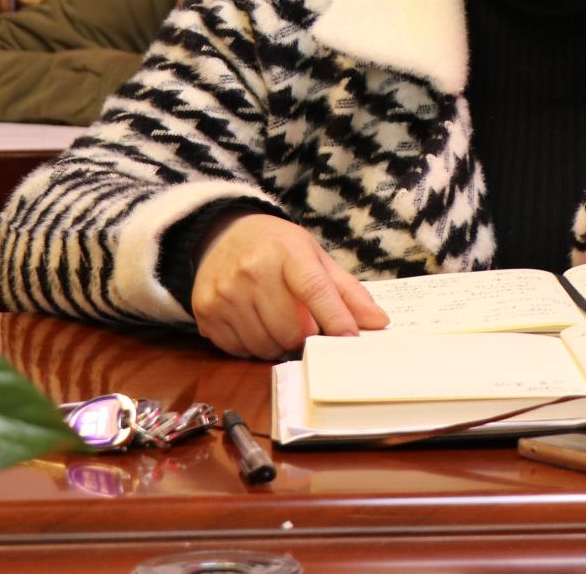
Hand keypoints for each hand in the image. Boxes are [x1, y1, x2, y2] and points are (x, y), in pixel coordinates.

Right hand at [191, 214, 387, 358]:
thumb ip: (347, 291)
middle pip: (291, 329)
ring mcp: (225, 292)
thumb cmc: (276, 248)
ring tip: (279, 323)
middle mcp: (252, 270)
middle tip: (306, 328)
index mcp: (287, 251)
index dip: (336, 320)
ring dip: (279, 344)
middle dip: (305, 337)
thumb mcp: (314, 257)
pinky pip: (239, 350)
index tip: (350, 341)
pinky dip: (253, 346)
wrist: (221, 236)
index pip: (316, 291)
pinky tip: (255, 325)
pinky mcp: (206, 312)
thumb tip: (379, 322)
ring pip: (265, 345)